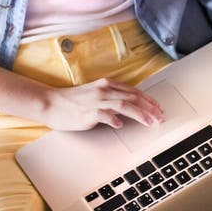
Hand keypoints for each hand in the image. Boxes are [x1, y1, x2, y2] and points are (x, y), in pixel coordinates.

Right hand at [41, 77, 164, 131]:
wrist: (51, 103)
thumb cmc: (73, 101)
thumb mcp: (96, 95)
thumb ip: (112, 98)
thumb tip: (129, 108)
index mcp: (107, 84)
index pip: (134, 91)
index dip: (148, 100)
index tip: (158, 109)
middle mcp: (103, 90)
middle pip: (132, 97)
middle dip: (149, 108)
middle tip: (160, 117)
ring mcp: (95, 100)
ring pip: (123, 104)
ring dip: (139, 113)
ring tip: (150, 122)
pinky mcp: (87, 111)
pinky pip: (103, 114)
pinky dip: (113, 119)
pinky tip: (120, 125)